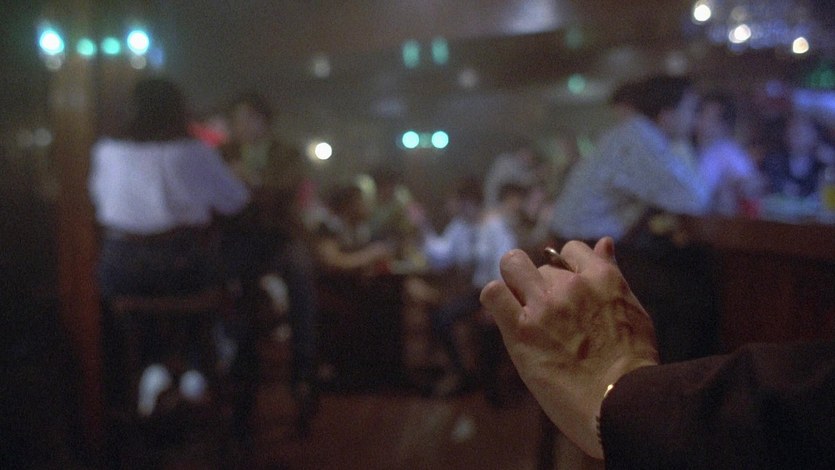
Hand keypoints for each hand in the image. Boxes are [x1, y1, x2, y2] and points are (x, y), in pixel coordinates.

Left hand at [480, 237, 658, 458]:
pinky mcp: (521, 330)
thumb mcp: (632, 311)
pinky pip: (493, 293)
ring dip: (513, 284)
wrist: (622, 405)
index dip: (565, 268)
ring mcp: (545, 306)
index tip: (564, 291)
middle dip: (540, 284)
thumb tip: (603, 242)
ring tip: (520, 313)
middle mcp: (572, 285)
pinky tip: (504, 316)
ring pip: (511, 266)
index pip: (571, 250)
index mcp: (603, 278)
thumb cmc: (632, 366)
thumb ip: (612, 277)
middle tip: (544, 314)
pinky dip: (495, 300)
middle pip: (541, 265)